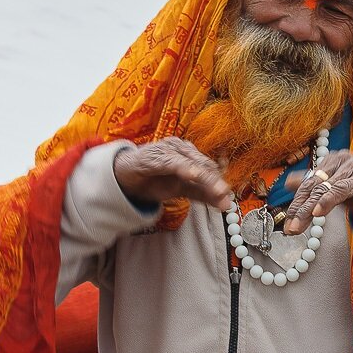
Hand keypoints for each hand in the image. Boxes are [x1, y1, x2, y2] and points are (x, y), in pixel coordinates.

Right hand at [113, 137, 231, 210]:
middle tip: (225, 195)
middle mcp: (182, 149)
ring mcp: (169, 150)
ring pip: (192, 163)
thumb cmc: (154, 180)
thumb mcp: (182, 190)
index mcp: (191, 155)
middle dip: (215, 182)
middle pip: (204, 165)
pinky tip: (191, 175)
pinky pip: (171, 162)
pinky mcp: (154, 156)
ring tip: (218, 189)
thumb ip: (203, 195)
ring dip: (205, 177)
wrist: (124, 176)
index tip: (228, 197)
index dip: (220, 182)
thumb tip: (225, 204)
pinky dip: (183, 168)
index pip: (210, 168)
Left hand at [284, 150, 352, 232]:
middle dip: (300, 209)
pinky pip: (342, 188)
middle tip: (291, 229)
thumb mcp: (334, 188)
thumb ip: (313, 185)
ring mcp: (352, 166)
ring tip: (300, 225)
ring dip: (310, 209)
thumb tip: (288, 182)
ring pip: (325, 188)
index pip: (308, 184)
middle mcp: (339, 159)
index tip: (287, 224)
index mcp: (330, 160)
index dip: (296, 204)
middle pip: (314, 186)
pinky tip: (318, 211)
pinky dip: (329, 200)